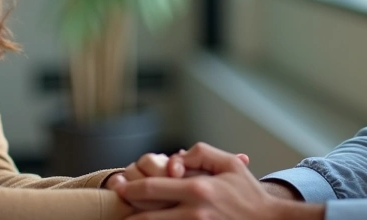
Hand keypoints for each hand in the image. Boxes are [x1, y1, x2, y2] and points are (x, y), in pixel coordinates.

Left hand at [111, 143, 322, 219]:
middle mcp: (193, 213)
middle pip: (145, 215)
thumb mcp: (229, 164)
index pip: (151, 188)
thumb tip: (176, 156)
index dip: (130, 188)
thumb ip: (201, 153)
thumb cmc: (249, 193)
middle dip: (127, 211)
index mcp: (198, 189)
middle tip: (117, 205)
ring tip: (129, 218)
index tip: (120, 186)